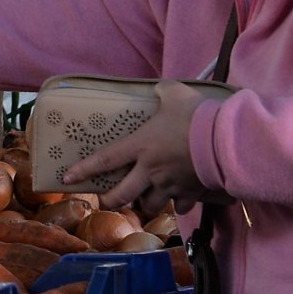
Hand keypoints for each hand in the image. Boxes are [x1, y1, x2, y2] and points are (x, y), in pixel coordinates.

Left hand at [60, 80, 224, 216]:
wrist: (225, 141)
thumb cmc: (196, 117)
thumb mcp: (176, 95)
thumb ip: (164, 91)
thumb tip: (159, 87)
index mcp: (141, 146)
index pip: (105, 159)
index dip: (84, 169)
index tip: (67, 178)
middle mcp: (150, 170)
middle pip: (122, 194)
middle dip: (111, 200)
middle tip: (107, 199)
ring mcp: (170, 185)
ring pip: (150, 204)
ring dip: (146, 202)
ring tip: (146, 197)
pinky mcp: (190, 193)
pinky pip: (180, 206)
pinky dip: (179, 205)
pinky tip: (180, 200)